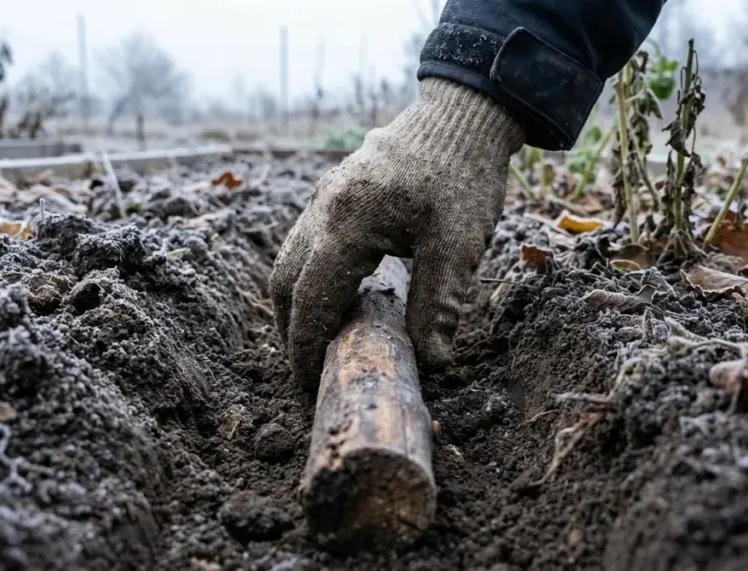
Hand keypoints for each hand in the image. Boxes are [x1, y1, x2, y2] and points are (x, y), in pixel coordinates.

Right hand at [269, 78, 524, 387]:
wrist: (462, 115)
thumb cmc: (463, 176)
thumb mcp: (458, 246)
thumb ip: (438, 306)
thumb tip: (430, 365)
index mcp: (346, 225)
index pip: (309, 300)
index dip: (305, 348)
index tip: (310, 386)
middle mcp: (323, 210)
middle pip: (284, 283)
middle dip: (291, 331)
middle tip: (311, 371)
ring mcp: (325, 198)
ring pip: (289, 261)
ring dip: (297, 304)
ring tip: (320, 340)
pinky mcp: (336, 193)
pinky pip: (306, 242)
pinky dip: (309, 278)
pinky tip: (338, 295)